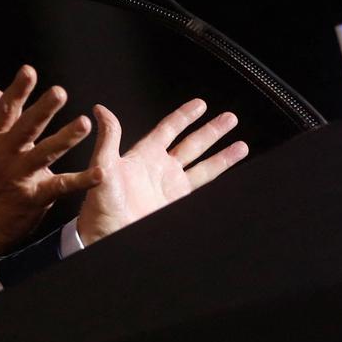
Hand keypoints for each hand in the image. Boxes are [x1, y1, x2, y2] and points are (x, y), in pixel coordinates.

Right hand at [0, 66, 102, 258]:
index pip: (6, 110)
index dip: (17, 90)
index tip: (29, 70)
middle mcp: (6, 154)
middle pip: (25, 128)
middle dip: (42, 110)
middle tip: (60, 92)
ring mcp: (20, 175)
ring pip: (44, 153)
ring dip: (65, 138)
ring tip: (84, 123)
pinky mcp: (36, 197)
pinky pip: (62, 186)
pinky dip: (82, 180)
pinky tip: (100, 172)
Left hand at [77, 99, 247, 245]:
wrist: (108, 236)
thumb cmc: (100, 205)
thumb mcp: (103, 166)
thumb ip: (109, 138)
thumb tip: (101, 110)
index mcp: (143, 156)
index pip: (169, 129)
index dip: (185, 116)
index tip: (200, 105)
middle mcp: (160, 169)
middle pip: (193, 144)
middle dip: (212, 131)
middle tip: (230, 118)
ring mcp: (170, 187)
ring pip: (203, 165)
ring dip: (222, 154)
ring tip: (241, 144)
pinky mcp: (177, 203)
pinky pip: (203, 186)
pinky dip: (218, 176)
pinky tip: (231, 170)